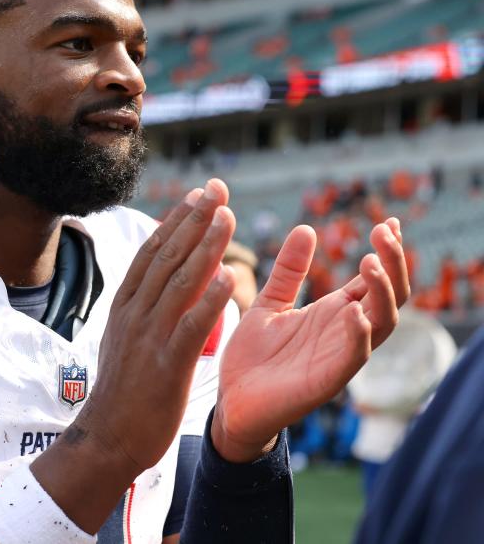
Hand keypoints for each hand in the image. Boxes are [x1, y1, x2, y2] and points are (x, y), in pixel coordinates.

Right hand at [75, 178, 236, 470]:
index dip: (175, 221)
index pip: (150, 254)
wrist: (108, 438)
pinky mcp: (167, 364)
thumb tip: (154, 283)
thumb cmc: (122, 392)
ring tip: (227, 217)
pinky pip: (192, 326)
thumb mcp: (122, 340)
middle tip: (216, 191)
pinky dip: (210, 299)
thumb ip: (139, 310)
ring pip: (180, 282)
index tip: (196, 196)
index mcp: (124, 307)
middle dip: (193, 221)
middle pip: (166, 258)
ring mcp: (149, 338)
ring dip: (205, 247)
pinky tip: (230, 277)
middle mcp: (134, 315)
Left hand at [212, 218, 409, 461]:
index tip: (386, 221)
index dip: (385, 253)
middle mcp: (344, 333)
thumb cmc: (254, 356)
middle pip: (388, 296)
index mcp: (333, 313)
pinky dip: (359, 335)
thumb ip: (289, 271)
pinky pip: (354, 357)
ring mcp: (339, 356)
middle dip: (393, 264)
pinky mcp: (326, 381)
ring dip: (381, 293)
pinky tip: (355, 313)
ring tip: (369, 263)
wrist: (231, 402)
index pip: (372, 280)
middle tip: (384, 233)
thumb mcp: (270, 304)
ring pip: (382, 323)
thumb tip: (306, 228)